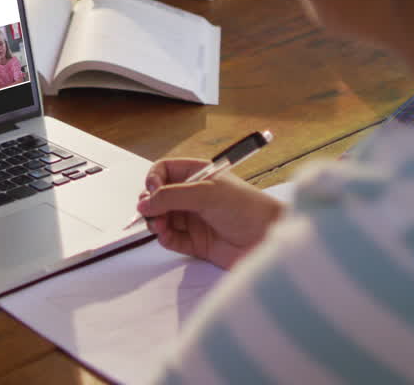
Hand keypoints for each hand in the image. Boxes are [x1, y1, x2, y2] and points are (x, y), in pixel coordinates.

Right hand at [135, 158, 286, 269]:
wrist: (267, 239)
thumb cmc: (248, 208)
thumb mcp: (207, 194)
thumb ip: (172, 196)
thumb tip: (145, 202)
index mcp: (198, 175)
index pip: (164, 171)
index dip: (154, 180)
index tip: (152, 191)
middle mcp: (193, 196)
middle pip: (158, 196)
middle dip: (151, 204)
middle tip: (151, 212)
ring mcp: (194, 219)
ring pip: (161, 218)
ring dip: (155, 222)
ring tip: (160, 226)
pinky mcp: (195, 242)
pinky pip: (170, 239)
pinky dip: (164, 238)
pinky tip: (166, 236)